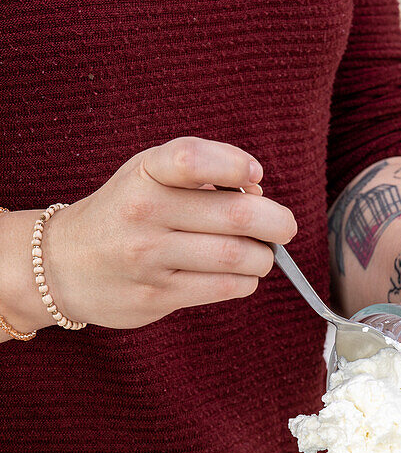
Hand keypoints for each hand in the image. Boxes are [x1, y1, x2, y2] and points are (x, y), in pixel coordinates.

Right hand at [40, 137, 296, 328]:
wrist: (63, 265)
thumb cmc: (124, 214)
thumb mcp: (148, 176)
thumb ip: (201, 175)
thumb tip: (259, 194)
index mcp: (145, 173)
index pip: (193, 158)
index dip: (236, 165)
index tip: (256, 176)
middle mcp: (144, 212)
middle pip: (235, 216)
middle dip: (276, 222)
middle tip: (284, 228)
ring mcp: (150, 257)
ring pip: (235, 256)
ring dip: (263, 257)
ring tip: (260, 255)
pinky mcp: (158, 294)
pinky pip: (223, 287)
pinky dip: (245, 281)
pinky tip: (240, 275)